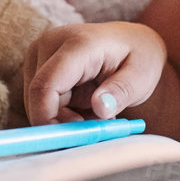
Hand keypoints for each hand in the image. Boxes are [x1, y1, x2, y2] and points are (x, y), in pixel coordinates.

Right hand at [22, 22, 166, 125]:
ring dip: (64, 117)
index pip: (45, 86)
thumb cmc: (140, 56)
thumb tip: (100, 108)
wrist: (133, 41)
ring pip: (38, 103)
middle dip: (63, 121)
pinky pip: (40, 100)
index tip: (71, 139)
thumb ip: (122, 91)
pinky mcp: (36, 64)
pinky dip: (61, 112)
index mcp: (78, 44)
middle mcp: (51, 43)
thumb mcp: (143, 75)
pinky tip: (85, 105)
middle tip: (97, 124)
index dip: (48, 119)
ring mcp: (40, 52)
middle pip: (39, 99)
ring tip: (96, 110)